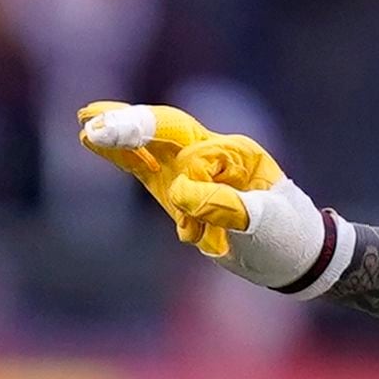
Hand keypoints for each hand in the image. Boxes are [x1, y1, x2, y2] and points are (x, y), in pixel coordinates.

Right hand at [76, 102, 353, 296]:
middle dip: (134, 125)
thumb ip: (225, 206)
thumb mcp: (264, 226)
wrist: (292, 255)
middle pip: (169, 126)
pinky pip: (141, 164)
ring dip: (119, 130)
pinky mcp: (174, 186)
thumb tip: (179, 195)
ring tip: (86, 123)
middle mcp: (213, 152)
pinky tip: (88, 138)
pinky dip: (118, 153)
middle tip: (97, 125)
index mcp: (239, 153)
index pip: (199, 158)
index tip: (197, 236)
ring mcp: (191, 168)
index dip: (193, 191)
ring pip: (150, 140)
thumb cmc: (285, 238)